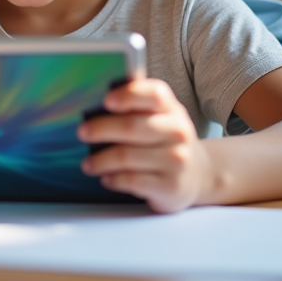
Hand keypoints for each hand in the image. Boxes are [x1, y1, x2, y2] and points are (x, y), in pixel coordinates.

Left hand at [78, 78, 214, 212]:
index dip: (129, 95)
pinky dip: (114, 179)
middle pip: (132, 126)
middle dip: (102, 129)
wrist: (199, 175)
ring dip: (101, 160)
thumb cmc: (167, 141)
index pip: (154, 94)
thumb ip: (137, 107)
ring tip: (87, 164)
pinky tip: (106, 178)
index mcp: (172, 109)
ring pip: (127, 156)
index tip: (106, 101)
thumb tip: (96, 101)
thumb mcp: (161, 118)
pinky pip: (133, 181)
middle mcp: (178, 132)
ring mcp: (177, 160)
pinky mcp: (171, 186)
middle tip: (82, 132)